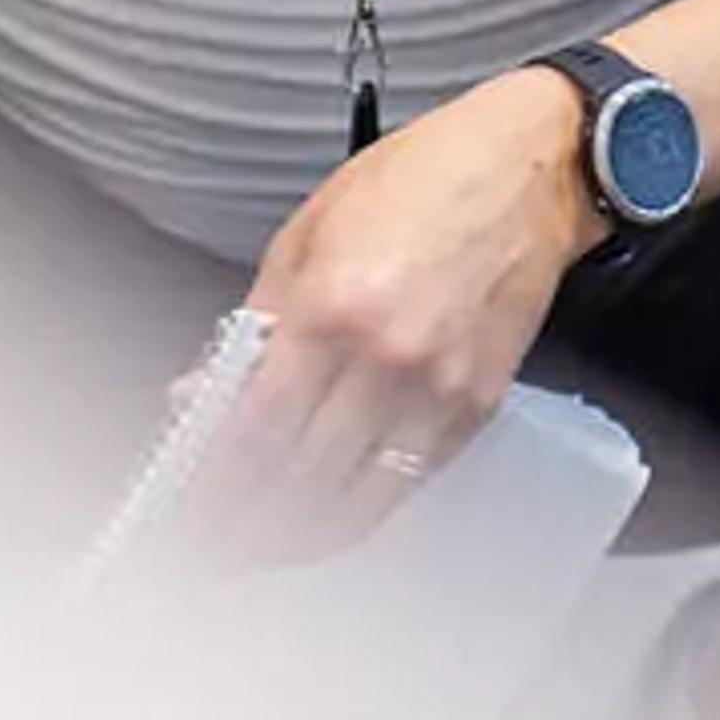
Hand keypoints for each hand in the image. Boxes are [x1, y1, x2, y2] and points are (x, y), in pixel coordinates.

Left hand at [204, 72, 605, 560]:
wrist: (527, 169)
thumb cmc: (424, 180)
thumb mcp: (307, 234)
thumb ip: (254, 322)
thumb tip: (207, 390)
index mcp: (331, 307)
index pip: (256, 430)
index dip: (216, 486)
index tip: (191, 508)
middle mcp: (386, 358)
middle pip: (301, 480)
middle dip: (246, 527)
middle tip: (212, 545)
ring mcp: (438, 389)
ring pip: (359, 502)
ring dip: (302, 539)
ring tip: (263, 550)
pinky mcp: (478, 406)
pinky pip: (412, 483)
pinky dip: (366, 512)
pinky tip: (333, 518)